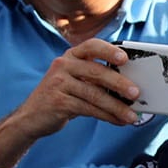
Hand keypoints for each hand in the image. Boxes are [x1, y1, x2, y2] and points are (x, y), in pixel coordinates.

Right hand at [11, 39, 139, 134]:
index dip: (109, 50)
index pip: (91, 46)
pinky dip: (107, 116)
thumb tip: (129, 87)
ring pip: (94, 94)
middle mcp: (63, 65)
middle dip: (119, 83)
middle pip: (96, 71)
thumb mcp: (76, 81)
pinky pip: (88, 109)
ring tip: (131, 116)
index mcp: (71, 56)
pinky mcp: (58, 102)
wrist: (32, 117)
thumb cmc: (61, 96)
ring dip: (116, 106)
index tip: (124, 58)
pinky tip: (118, 121)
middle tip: (135, 93)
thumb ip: (96, 79)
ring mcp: (59, 83)